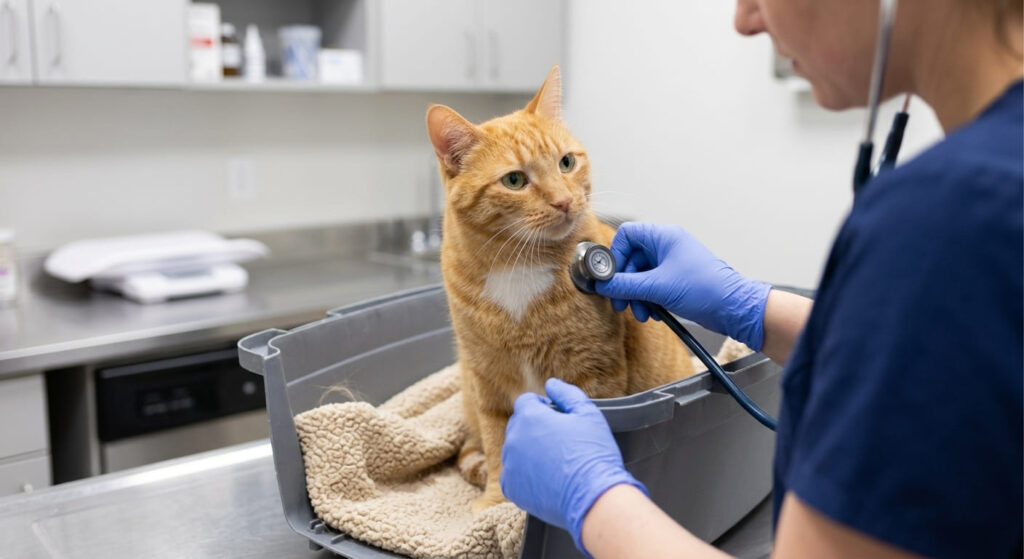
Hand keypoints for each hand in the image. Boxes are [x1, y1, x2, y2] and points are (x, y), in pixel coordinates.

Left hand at [501, 378, 646, 554]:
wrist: (594, 497)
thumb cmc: (593, 453)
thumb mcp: (588, 414)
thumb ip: (567, 394)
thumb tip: (551, 384)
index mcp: (529, 417)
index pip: (526, 402)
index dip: (542, 408)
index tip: (557, 419)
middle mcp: (514, 439)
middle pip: (518, 425)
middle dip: (534, 428)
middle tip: (558, 441)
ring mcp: (510, 465)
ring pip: (514, 450)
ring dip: (528, 451)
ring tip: (554, 462)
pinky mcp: (511, 488)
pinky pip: (512, 475)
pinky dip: (524, 476)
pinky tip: (545, 479)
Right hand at [594, 222, 771, 350]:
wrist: (734, 308)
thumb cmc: (705, 289)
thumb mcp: (658, 287)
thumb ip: (626, 285)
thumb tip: (602, 285)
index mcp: (664, 237)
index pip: (627, 235)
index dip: (615, 255)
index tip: (611, 276)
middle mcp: (667, 247)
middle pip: (631, 259)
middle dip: (625, 283)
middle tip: (621, 301)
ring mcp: (672, 264)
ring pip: (641, 276)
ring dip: (636, 295)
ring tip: (641, 312)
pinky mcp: (677, 281)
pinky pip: (653, 286)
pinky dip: (648, 299)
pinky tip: (652, 313)